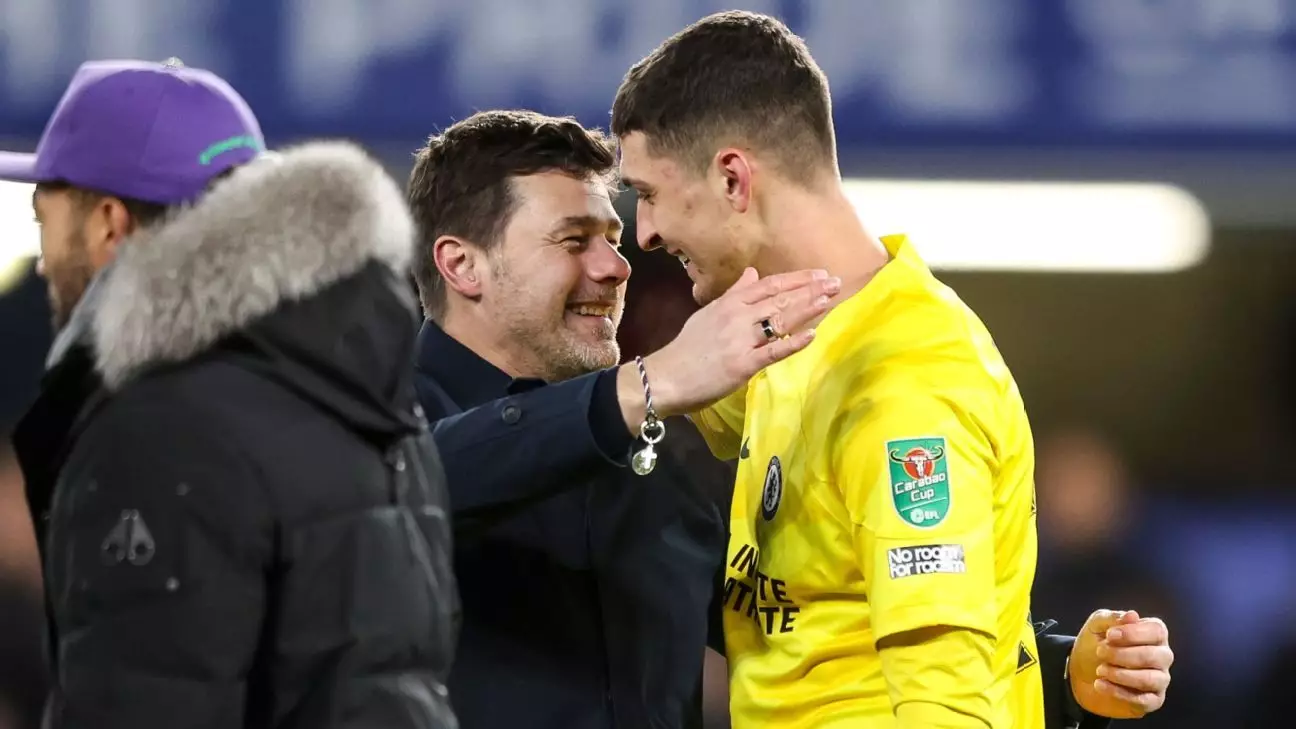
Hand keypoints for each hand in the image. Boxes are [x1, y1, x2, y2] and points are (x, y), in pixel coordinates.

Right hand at [617, 267, 840, 428]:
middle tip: (836, 282)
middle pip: (779, 299)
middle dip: (810, 290)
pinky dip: (792, 343)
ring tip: (829, 299)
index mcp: (729, 303)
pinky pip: (772, 351)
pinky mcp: (742, 364)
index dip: (796, 278)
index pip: (769, 285)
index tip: (819, 273)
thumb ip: (734, 294)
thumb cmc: (688, 348)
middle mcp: (736, 317)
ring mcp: (740, 340)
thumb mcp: (708, 314)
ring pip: (779, 320)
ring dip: (806, 308)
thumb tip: (752, 273)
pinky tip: (811, 335)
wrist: (665, 377)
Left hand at [1069, 609, 1172, 718]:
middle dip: (1122, 655)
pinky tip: (1101, 684)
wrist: (1081, 674)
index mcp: (1153, 634)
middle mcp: (1162, 656)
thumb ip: (1112, 618)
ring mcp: (1160, 679)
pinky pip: (1145, 700)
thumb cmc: (1094, 645)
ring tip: (1100, 670)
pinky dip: (1119, 692)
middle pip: (1154, 655)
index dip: (1133, 633)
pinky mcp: (1153, 700)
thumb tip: (1132, 615)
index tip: (1109, 635)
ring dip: (1121, 674)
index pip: (1157, 630)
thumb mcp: (1096, 626)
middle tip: (1100, 652)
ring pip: (1150, 679)